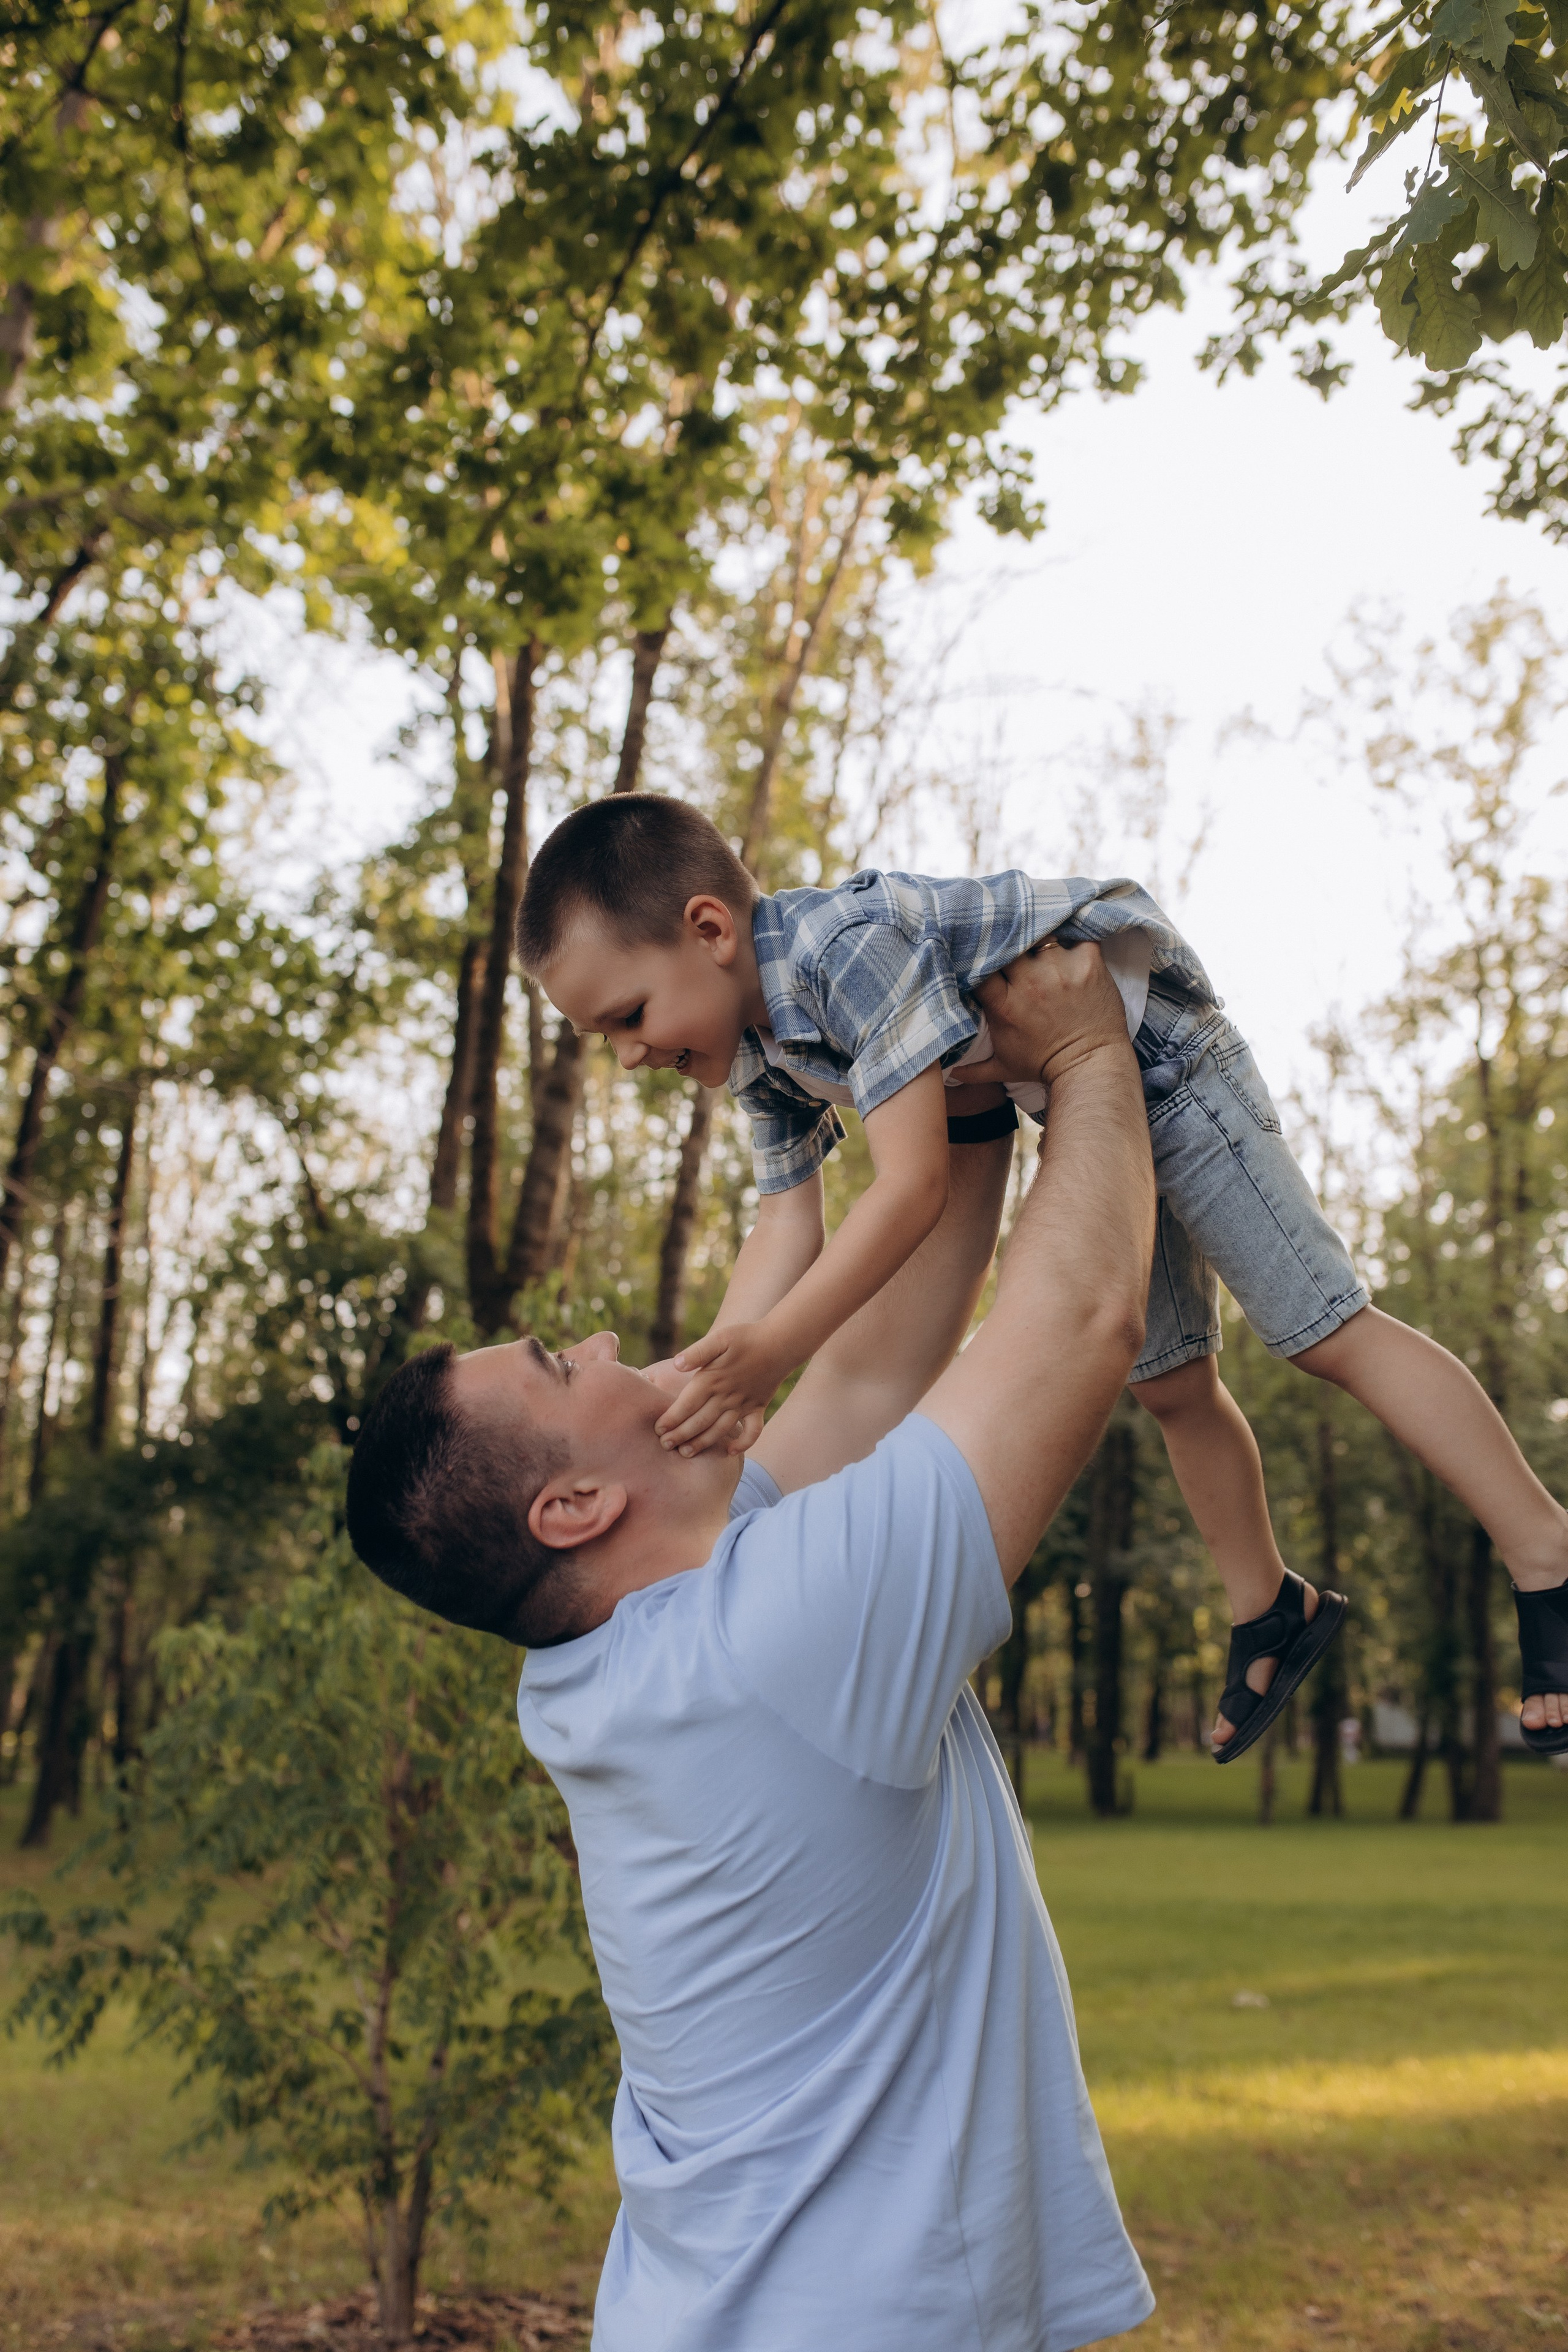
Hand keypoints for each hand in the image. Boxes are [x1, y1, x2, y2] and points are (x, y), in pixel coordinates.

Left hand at [654, 1323, 785, 1455]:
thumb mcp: (720, 1338)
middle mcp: (726, 1396)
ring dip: (703, 1443)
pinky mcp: (758, 1408)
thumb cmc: (746, 1337)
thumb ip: (697, 1352)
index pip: (686, 1404)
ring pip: (720, 1430)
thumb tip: (677, 1363)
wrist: (780, 1342)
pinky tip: (731, 1452)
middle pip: (699, 1421)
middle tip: (664, 1446)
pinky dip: (743, 1444)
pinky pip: (752, 1432)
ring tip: (686, 1453)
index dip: (671, 1419)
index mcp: (712, 1379)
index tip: (658, 1429)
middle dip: (680, 1435)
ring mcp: (744, 1404)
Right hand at [962, 941, 1128, 1093]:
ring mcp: (1060, 969)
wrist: (1090, 1066)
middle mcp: (1030, 982)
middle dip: (1006, 941)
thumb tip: (949, 1073)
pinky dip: (1074, 932)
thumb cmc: (1044, 1066)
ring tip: (1039, 939)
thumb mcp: (1003, 1069)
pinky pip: (1078, 932)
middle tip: (1009, 941)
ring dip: (1039, 935)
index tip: (977, 952)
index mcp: (1004, 1004)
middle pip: (1008, 943)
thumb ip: (973, 1069)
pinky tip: (1068, 938)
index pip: (979, 965)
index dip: (976, 955)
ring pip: (1041, 933)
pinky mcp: (1088, 963)